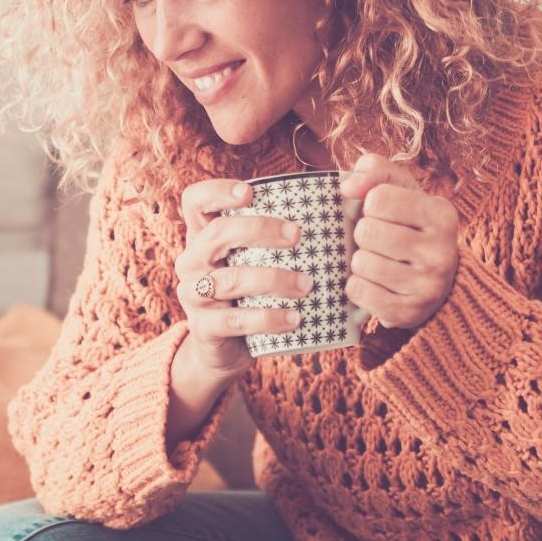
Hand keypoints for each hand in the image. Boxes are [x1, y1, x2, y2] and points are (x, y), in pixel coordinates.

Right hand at [173, 178, 313, 378]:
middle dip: (260, 230)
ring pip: (230, 279)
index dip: (217, 191)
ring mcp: (193, 294)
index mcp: (203, 235)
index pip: (195, 200)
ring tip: (306, 285)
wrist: (227, 349)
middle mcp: (191, 260)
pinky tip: (294, 318)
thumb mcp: (259, 261)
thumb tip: (350, 200)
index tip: (250, 192)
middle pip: (217, 233)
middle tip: (297, 236)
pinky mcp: (204, 327)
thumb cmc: (253, 293)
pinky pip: (235, 320)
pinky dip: (268, 318)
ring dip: (273, 279)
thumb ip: (286, 234)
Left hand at [339, 153, 459, 329]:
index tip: (382, 213)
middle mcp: (442, 251)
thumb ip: (374, 171)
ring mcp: (429, 286)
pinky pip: (359, 291)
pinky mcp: (410, 313)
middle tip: (378, 241)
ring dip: (359, 261)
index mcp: (441, 213)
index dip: (370, 204)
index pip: (379, 198)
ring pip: (362, 263)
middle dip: (363, 234)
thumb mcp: (399, 190)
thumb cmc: (407, 225)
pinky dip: (357, 285)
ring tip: (378, 261)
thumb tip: (347, 186)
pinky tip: (373, 283)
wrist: (433, 280)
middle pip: (367, 232)